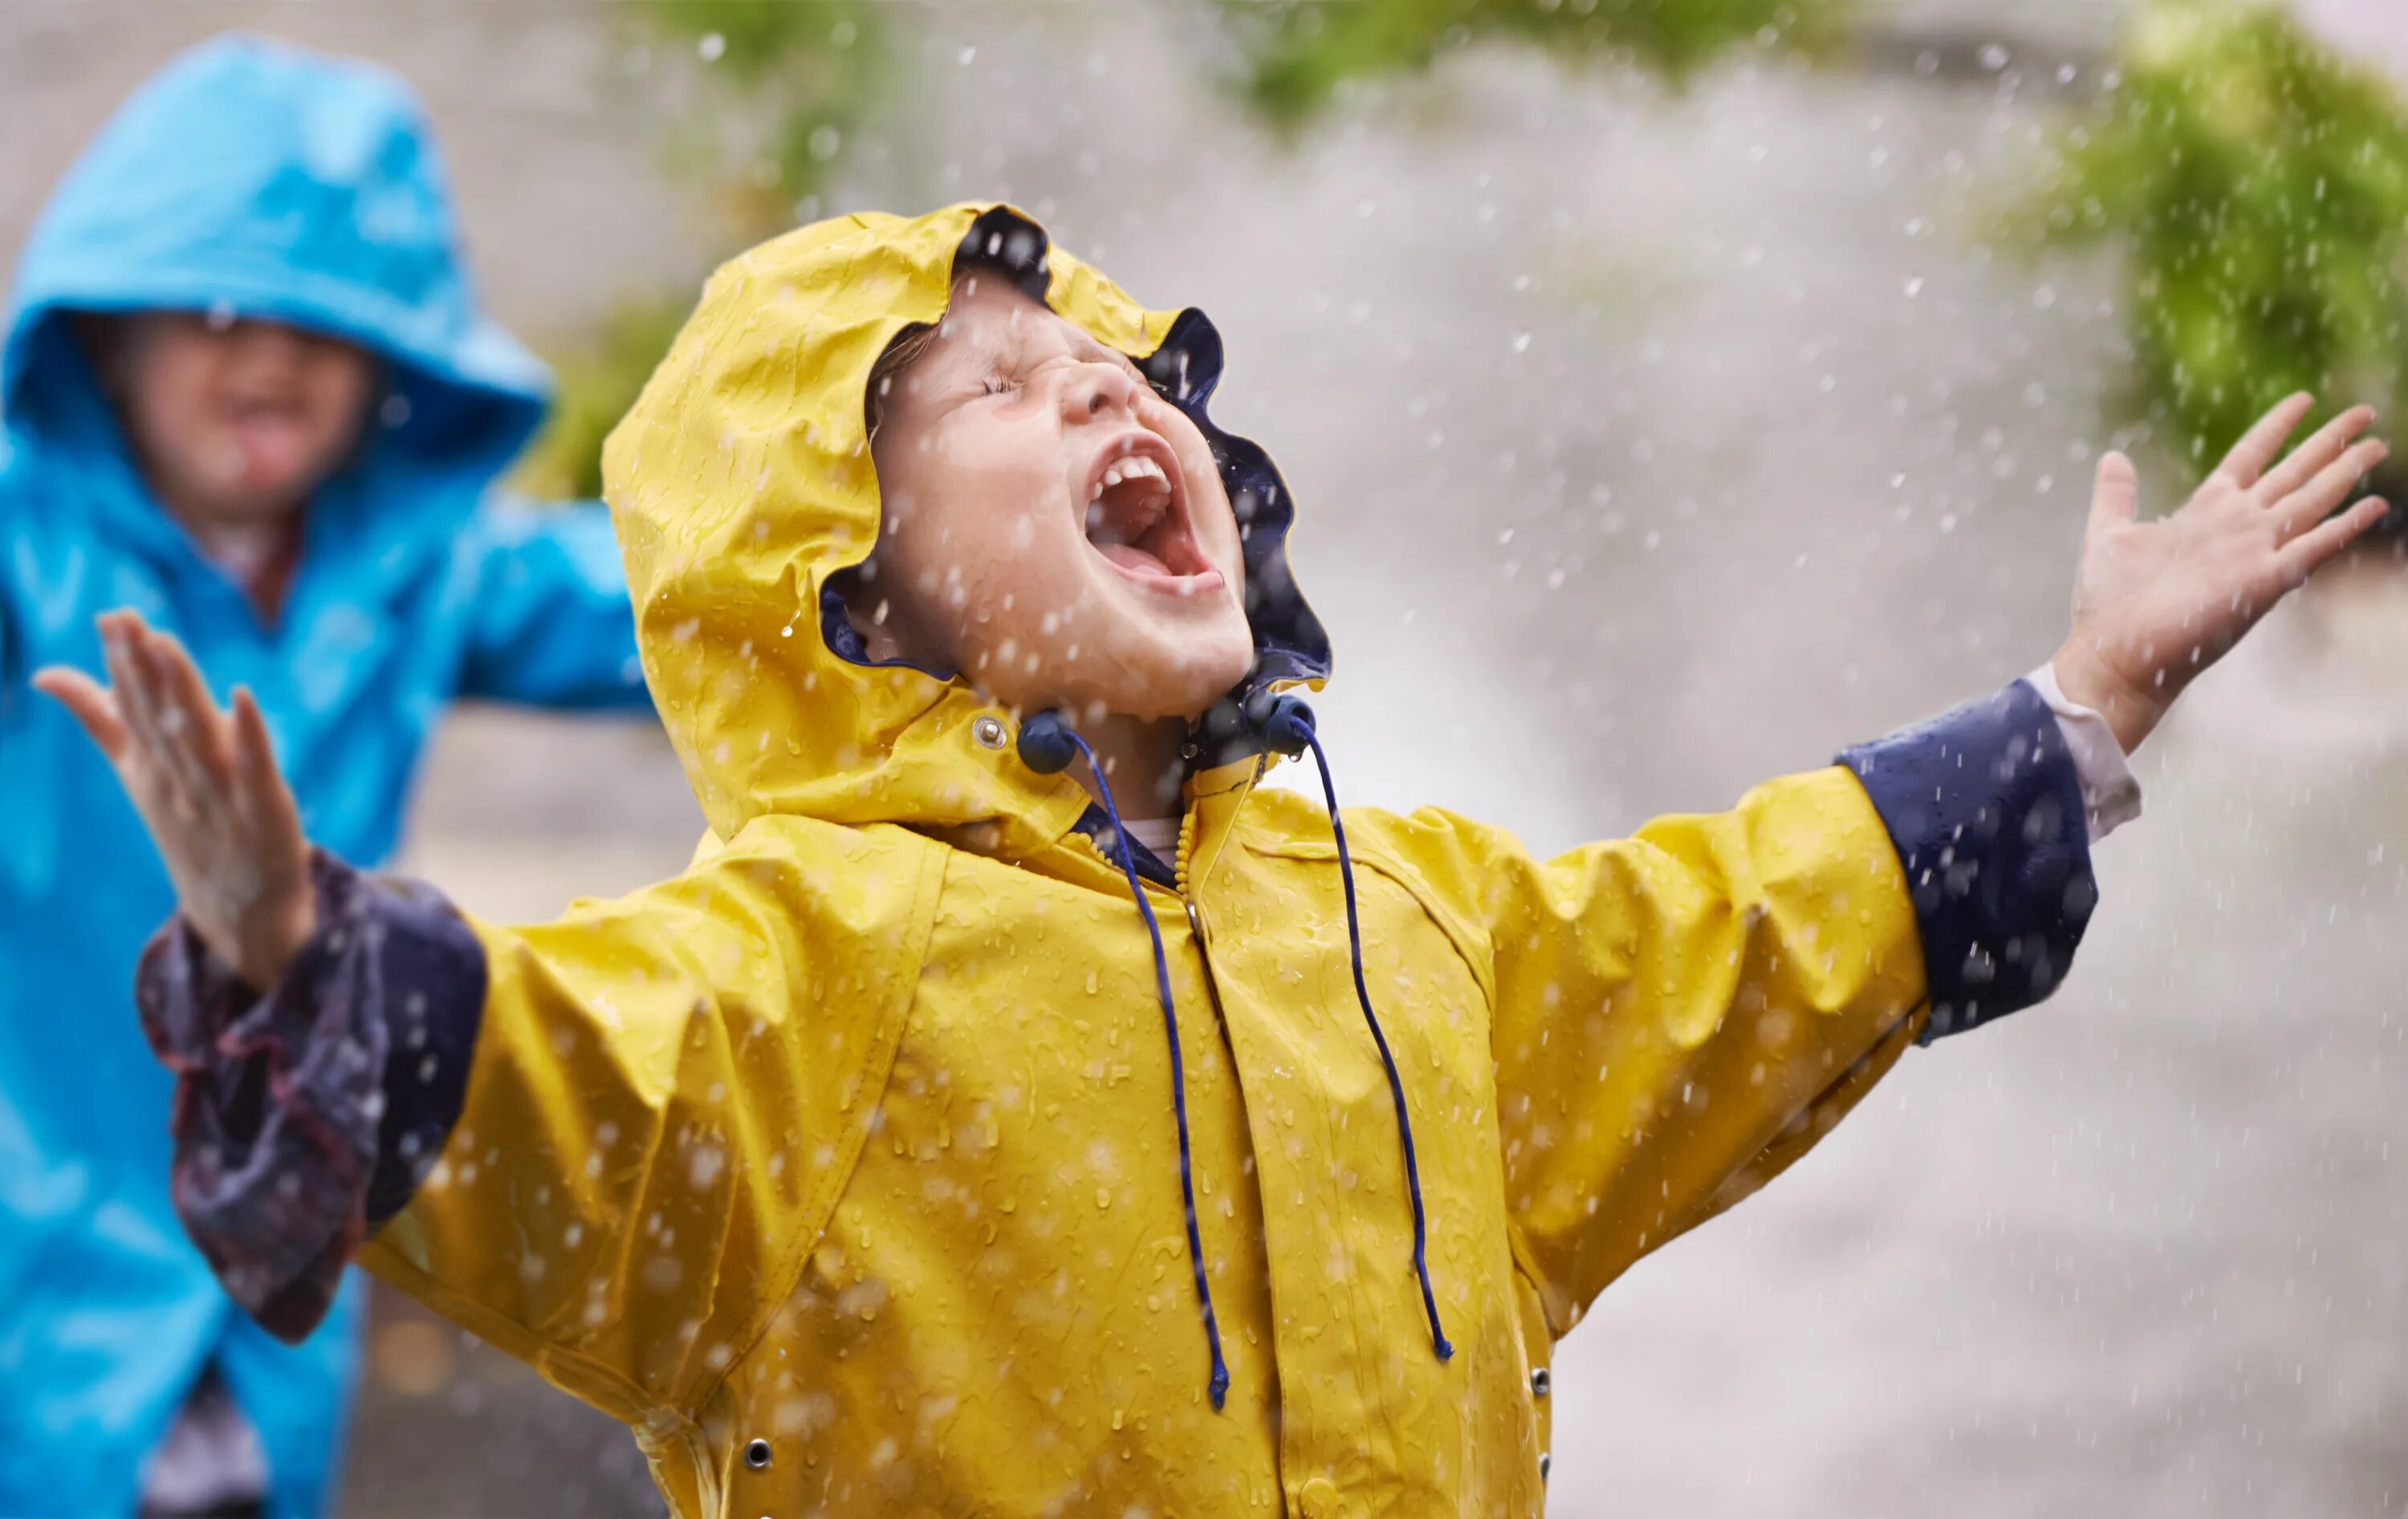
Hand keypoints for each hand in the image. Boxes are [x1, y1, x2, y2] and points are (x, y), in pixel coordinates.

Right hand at [36, 610, 314, 988]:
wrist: (239, 908)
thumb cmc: (190, 826)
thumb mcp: (138, 772)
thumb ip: (101, 718)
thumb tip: (46, 674)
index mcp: (150, 765)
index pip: (132, 707)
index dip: (123, 663)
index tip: (112, 617)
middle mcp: (179, 778)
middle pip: (158, 717)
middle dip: (143, 669)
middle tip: (128, 619)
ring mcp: (221, 795)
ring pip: (197, 738)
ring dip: (182, 692)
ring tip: (167, 644)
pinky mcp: (265, 810)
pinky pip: (256, 769)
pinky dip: (249, 735)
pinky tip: (243, 696)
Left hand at [2053, 394, 2389, 752]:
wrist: (2114, 654)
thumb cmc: (2109, 602)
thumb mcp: (2109, 534)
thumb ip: (2116, 495)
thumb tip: (2113, 457)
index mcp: (2205, 511)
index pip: (2250, 457)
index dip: (2276, 427)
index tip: (2305, 399)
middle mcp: (2236, 527)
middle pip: (2292, 472)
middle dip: (2329, 441)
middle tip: (2367, 410)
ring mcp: (2252, 552)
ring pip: (2309, 501)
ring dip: (2344, 472)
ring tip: (2377, 442)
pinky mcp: (2261, 583)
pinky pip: (2311, 549)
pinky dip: (2343, 528)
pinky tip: (2374, 506)